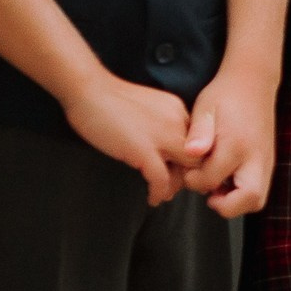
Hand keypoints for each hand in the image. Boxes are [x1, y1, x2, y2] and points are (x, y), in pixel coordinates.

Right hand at [64, 72, 194, 205]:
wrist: (90, 91)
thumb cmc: (112, 100)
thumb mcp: (150, 108)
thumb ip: (163, 123)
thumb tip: (164, 147)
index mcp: (179, 111)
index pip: (199, 141)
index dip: (192, 159)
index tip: (182, 170)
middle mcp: (177, 122)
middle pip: (197, 157)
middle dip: (188, 175)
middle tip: (176, 186)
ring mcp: (162, 136)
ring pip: (185, 171)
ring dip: (175, 187)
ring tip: (165, 194)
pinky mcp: (144, 151)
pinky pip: (160, 179)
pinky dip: (159, 193)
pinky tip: (152, 198)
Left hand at [182, 66, 275, 215]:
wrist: (253, 81)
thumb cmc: (225, 95)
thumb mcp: (205, 108)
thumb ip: (198, 132)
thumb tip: (192, 153)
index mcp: (237, 144)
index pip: (213, 179)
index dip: (195, 181)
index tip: (188, 171)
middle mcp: (256, 156)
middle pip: (251, 198)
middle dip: (227, 206)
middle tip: (209, 195)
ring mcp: (266, 160)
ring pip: (258, 198)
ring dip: (236, 201)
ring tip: (217, 187)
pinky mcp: (268, 161)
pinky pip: (259, 188)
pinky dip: (242, 193)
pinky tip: (226, 178)